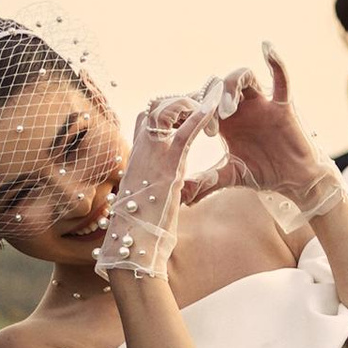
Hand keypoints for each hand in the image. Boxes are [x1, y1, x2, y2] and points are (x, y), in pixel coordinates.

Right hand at [96, 95, 205, 279]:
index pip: (143, 122)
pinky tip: (213, 107)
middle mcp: (140, 151)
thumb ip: (154, 191)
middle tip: (201, 107)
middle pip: (153, 108)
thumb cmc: (140, 232)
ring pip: (166, 111)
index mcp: (135, 160)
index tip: (184, 117)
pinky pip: (185, 131)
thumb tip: (166, 196)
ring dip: (189, 104)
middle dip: (178, 102)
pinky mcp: (168, 163)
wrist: (134, 245)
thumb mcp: (145, 203)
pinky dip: (200, 115)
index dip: (163, 114)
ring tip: (209, 106)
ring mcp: (152, 154)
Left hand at [185, 49, 329, 211]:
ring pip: (241, 77)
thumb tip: (181, 198)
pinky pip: (281, 78)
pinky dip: (275, 61)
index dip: (189, 111)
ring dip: (230, 88)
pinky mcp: (282, 104)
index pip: (200, 102)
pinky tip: (266, 48)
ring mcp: (261, 102)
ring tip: (226, 111)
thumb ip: (205, 183)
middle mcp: (240, 105)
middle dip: (208, 103)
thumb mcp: (229, 176)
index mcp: (223, 119)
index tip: (183, 129)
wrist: (293, 180)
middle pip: (217, 86)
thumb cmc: (262, 173)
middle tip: (207, 129)